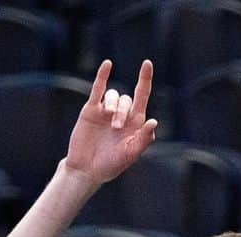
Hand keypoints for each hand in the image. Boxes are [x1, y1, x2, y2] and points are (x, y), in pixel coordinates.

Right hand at [64, 59, 157, 185]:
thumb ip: (142, 140)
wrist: (86, 169)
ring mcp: (105, 111)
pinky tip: (108, 65)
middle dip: (123, 111)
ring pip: (113, 94)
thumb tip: (153, 122)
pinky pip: (98, 89)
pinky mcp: (91, 110)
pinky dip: (102, 76)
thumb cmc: (111, 165)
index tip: (147, 63)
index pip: (141, 97)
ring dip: (114, 105)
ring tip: (110, 123)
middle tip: (117, 129)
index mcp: (134, 124)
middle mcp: (121, 115)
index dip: (145, 80)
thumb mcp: (130, 155)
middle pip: (127, 100)